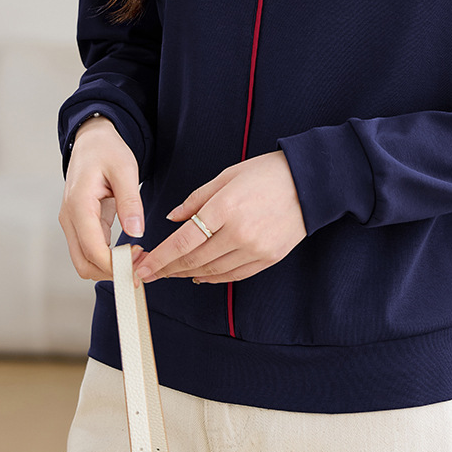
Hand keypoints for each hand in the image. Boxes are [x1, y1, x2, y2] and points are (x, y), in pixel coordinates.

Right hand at [59, 116, 145, 279]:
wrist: (91, 141)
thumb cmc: (106, 150)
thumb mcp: (125, 169)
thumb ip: (130, 201)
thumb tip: (136, 232)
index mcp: (79, 205)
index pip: (92, 249)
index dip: (114, 264)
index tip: (139, 263)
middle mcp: (70, 218)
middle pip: (84, 264)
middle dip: (111, 271)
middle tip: (141, 264)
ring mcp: (72, 223)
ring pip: (85, 261)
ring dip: (109, 267)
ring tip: (138, 257)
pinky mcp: (80, 225)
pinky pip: (90, 250)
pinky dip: (107, 258)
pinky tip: (130, 252)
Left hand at [133, 151, 306, 285]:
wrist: (309, 183)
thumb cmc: (266, 174)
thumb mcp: (227, 176)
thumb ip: (196, 199)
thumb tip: (172, 218)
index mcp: (226, 207)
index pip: (184, 241)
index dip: (160, 257)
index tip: (142, 267)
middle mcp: (240, 232)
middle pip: (195, 259)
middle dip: (167, 269)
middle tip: (149, 273)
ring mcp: (256, 249)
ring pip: (212, 271)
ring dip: (187, 274)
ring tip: (170, 273)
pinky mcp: (269, 258)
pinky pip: (234, 275)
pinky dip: (213, 277)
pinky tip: (200, 275)